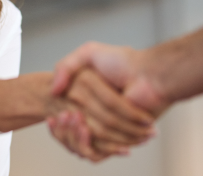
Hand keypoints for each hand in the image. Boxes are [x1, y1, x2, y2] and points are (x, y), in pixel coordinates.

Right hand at [48, 43, 171, 160]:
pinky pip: (98, 149)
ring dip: (75, 135)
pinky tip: (84, 128)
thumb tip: (53, 91)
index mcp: (87, 98)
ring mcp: (108, 127)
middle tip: (65, 115)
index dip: (57, 122)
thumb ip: (65, 66)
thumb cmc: (123, 62)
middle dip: (65, 129)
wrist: (149, 75)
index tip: (53, 116)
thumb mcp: (88, 53)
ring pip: (83, 142)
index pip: (64, 117)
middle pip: (72, 132)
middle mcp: (96, 114)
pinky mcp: (118, 137)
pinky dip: (89, 143)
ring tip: (76, 120)